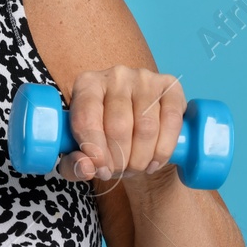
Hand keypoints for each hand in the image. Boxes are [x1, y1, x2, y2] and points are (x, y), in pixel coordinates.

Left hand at [56, 67, 185, 188]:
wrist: (136, 127)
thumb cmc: (104, 138)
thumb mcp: (83, 152)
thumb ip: (74, 164)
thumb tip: (86, 168)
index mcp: (87, 84)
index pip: (87, 118)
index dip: (94, 151)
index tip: (101, 170)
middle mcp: (115, 75)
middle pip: (118, 126)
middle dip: (119, 159)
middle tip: (120, 171)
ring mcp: (145, 78)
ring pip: (146, 127)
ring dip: (141, 158)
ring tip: (136, 167)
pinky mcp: (170, 86)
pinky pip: (171, 121)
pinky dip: (163, 149)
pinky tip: (155, 161)